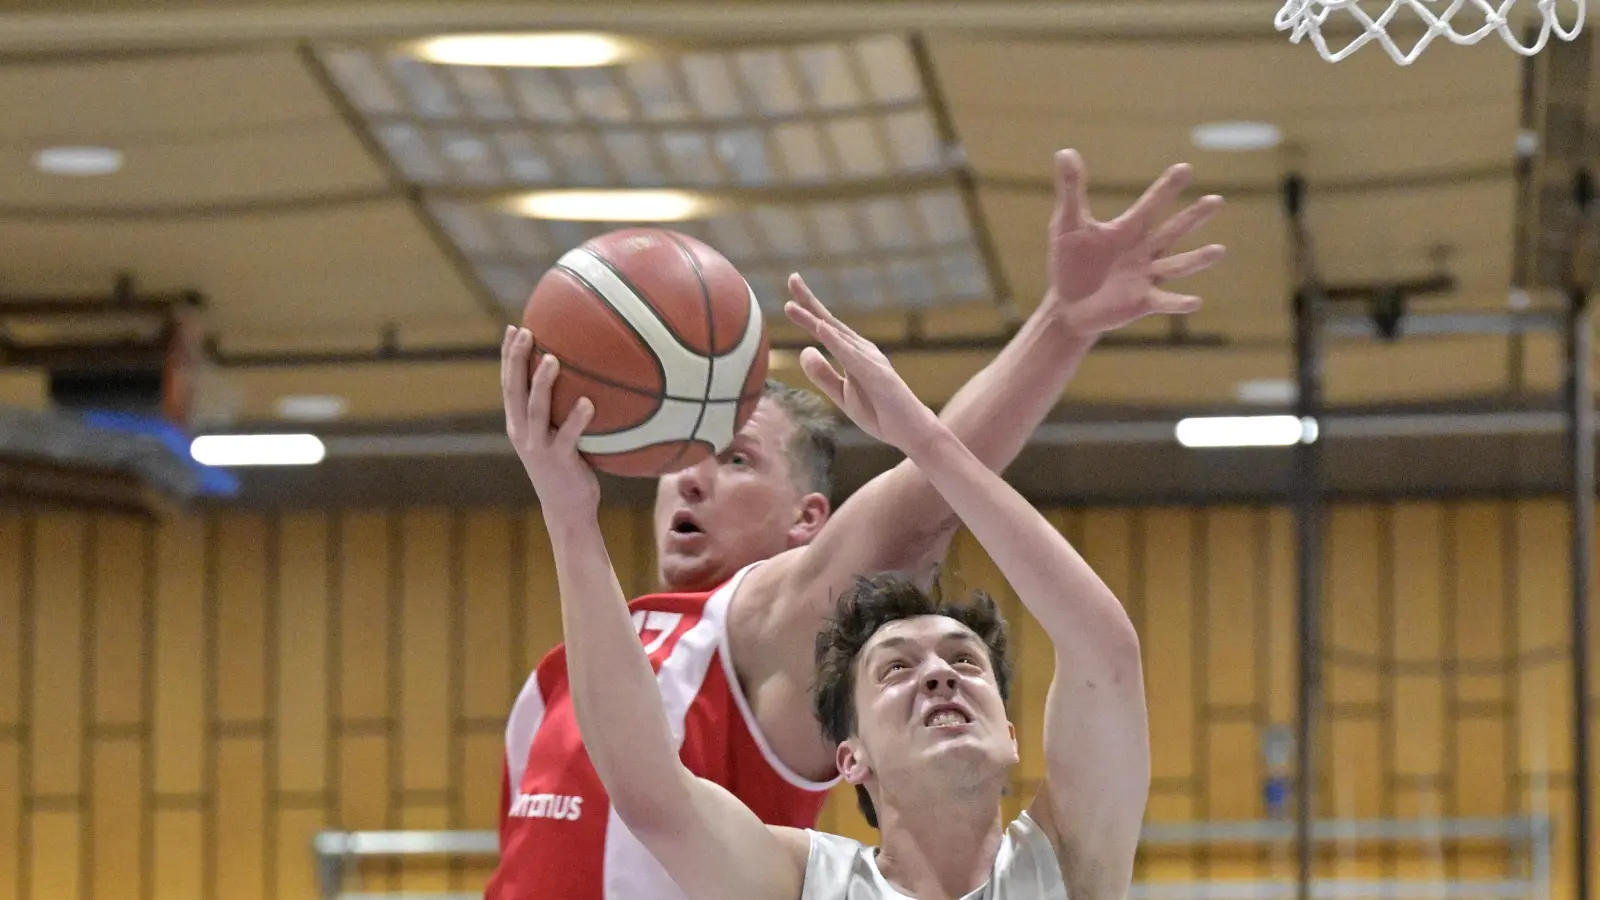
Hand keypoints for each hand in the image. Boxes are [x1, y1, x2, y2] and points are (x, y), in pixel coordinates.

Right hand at [501, 326, 599, 515]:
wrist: (567, 511)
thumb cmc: (569, 470)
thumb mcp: (558, 438)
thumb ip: (561, 412)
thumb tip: (586, 379)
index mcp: (518, 425)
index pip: (508, 384)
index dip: (508, 356)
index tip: (514, 328)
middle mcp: (522, 434)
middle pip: (514, 391)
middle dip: (516, 360)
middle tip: (527, 332)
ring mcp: (538, 448)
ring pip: (535, 410)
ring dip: (542, 383)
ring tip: (553, 359)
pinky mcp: (559, 462)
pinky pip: (568, 437)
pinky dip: (576, 419)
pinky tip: (589, 403)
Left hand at [783, 275, 940, 451]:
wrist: (910, 431)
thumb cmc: (879, 412)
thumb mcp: (842, 395)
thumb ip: (823, 374)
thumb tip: (804, 350)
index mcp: (853, 354)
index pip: (826, 329)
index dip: (808, 311)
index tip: (788, 297)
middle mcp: (862, 350)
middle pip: (830, 323)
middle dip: (809, 301)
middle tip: (791, 278)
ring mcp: (870, 360)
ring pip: (837, 336)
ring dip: (814, 319)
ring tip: (792, 305)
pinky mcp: (877, 375)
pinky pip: (851, 356)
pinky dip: (835, 341)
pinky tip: (820, 328)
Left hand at [1046, 149, 1225, 337]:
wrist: (1066, 306)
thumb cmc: (1070, 263)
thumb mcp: (1067, 224)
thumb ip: (1071, 190)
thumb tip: (1064, 151)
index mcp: (1128, 230)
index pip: (1151, 205)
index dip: (1166, 188)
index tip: (1185, 168)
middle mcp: (1143, 251)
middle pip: (1172, 231)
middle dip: (1193, 217)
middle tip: (1216, 200)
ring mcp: (1145, 277)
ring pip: (1176, 266)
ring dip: (1197, 259)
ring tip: (1219, 249)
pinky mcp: (1141, 302)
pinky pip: (1164, 302)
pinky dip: (1179, 303)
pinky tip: (1196, 301)